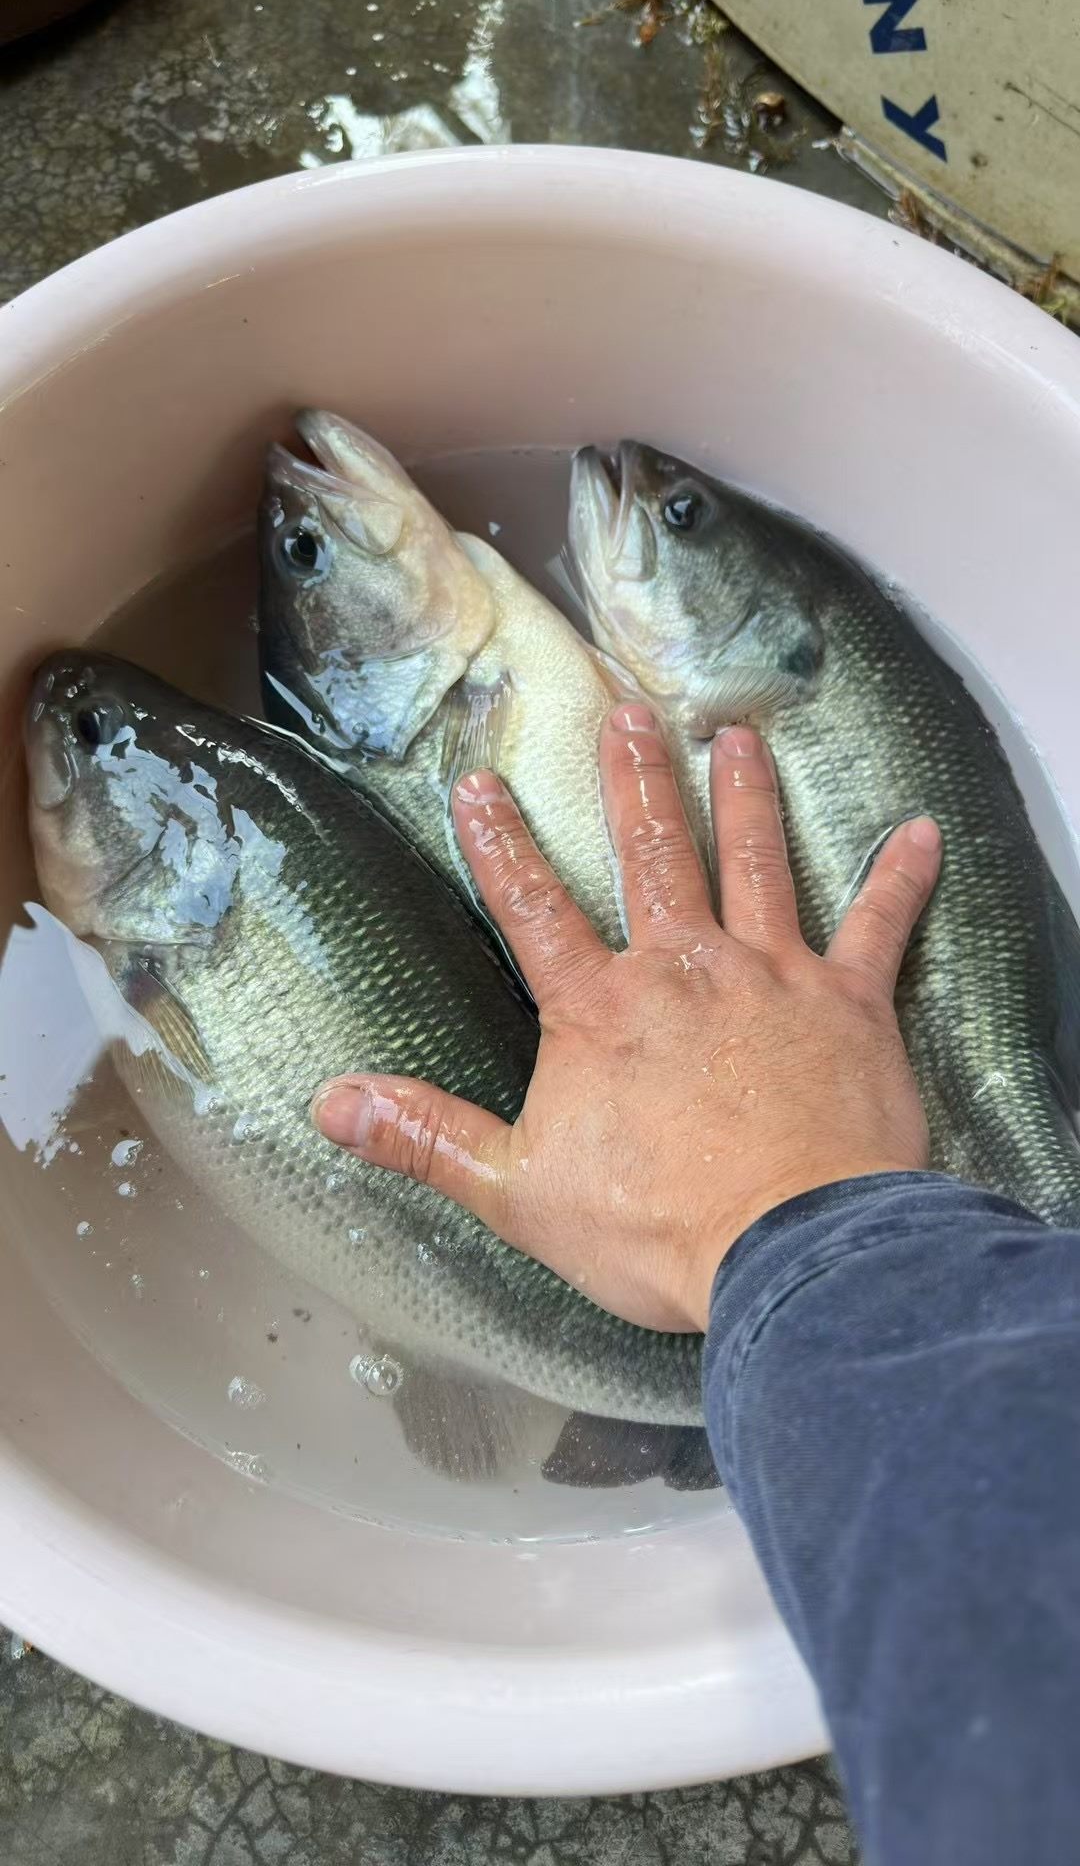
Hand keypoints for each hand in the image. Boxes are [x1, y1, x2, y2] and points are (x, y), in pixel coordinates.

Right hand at [312, 705, 940, 1332]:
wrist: (792, 1248)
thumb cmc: (657, 1227)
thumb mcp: (519, 1191)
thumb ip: (426, 1137)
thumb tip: (330, 1101)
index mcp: (598, 1011)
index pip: (533, 908)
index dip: (502, 845)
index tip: (481, 782)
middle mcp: (682, 968)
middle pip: (653, 854)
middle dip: (636, 782)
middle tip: (629, 715)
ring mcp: (771, 975)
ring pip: (757, 862)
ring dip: (746, 797)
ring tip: (739, 738)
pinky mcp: (850, 1002)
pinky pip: (880, 926)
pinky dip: (902, 878)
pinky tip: (923, 832)